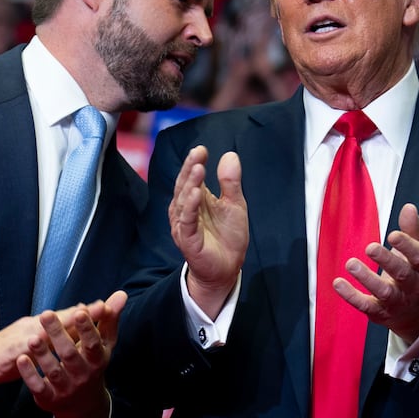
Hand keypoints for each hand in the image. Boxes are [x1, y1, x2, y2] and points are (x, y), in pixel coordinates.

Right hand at [0, 300, 114, 391]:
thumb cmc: (6, 354)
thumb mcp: (33, 344)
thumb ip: (53, 335)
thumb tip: (74, 324)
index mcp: (39, 327)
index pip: (66, 317)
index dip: (86, 312)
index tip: (109, 305)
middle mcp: (31, 328)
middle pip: (59, 318)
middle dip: (81, 313)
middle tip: (103, 307)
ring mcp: (19, 339)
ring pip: (43, 330)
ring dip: (61, 324)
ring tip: (80, 321)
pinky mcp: (8, 353)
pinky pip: (23, 350)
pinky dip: (34, 346)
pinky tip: (44, 346)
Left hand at [17, 290, 126, 417]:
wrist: (83, 405)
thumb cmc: (92, 364)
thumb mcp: (104, 344)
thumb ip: (108, 318)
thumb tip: (121, 293)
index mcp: (97, 359)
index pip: (93, 343)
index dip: (87, 328)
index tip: (79, 312)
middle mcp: (83, 375)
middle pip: (70, 354)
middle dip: (58, 335)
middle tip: (46, 314)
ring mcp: (66, 388)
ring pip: (53, 371)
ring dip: (43, 354)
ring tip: (32, 338)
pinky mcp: (49, 398)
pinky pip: (39, 387)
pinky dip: (30, 374)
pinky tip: (21, 359)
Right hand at [169, 146, 247, 318]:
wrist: (227, 268)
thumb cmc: (228, 237)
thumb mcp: (235, 205)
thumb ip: (231, 182)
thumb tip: (230, 155)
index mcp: (196, 199)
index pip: (192, 176)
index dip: (195, 162)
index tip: (202, 149)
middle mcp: (186, 210)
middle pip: (184, 185)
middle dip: (190, 168)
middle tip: (198, 153)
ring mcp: (185, 224)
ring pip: (184, 201)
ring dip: (190, 184)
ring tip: (198, 168)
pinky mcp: (187, 239)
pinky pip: (187, 221)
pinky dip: (190, 207)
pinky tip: (196, 193)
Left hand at [333, 202, 418, 343]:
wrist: (414, 312)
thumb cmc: (413, 274)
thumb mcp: (417, 252)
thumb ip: (413, 230)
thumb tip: (409, 207)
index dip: (408, 246)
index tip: (393, 235)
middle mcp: (412, 286)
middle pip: (403, 274)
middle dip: (387, 261)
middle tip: (370, 247)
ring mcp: (396, 301)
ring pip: (383, 292)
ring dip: (367, 278)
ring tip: (351, 264)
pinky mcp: (379, 312)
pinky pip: (365, 305)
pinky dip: (351, 296)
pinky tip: (338, 283)